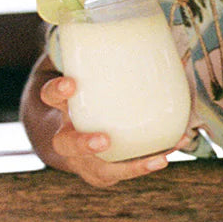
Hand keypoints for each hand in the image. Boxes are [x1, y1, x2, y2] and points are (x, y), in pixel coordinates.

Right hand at [38, 73, 182, 187]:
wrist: (76, 139)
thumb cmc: (91, 102)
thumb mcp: (93, 84)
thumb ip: (114, 67)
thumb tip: (164, 47)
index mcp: (63, 110)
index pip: (51, 97)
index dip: (57, 91)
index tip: (71, 84)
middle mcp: (68, 138)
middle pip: (66, 144)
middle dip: (84, 143)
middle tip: (104, 140)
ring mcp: (85, 161)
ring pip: (100, 170)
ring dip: (130, 167)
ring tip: (158, 160)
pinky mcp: (104, 174)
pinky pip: (126, 172)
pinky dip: (150, 164)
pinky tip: (171, 153)